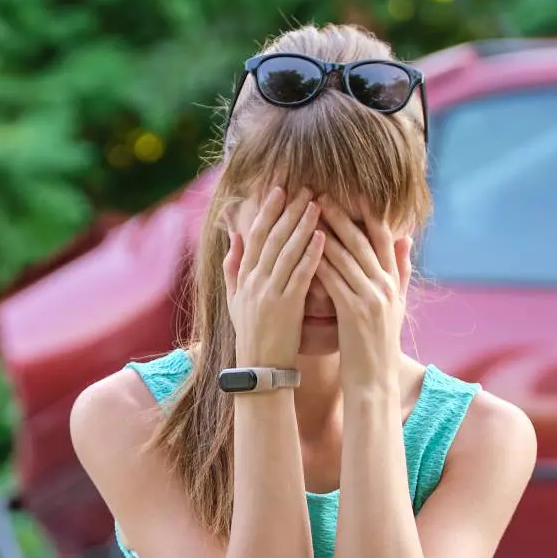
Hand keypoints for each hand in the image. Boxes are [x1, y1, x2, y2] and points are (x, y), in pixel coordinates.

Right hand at [225, 185, 325, 366]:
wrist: (259, 369)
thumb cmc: (252, 334)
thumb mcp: (234, 300)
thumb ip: (232, 268)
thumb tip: (233, 237)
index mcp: (243, 278)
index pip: (254, 236)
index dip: (267, 211)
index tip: (279, 189)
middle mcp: (253, 283)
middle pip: (271, 238)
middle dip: (289, 211)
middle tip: (305, 188)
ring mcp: (269, 294)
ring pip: (286, 252)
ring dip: (303, 226)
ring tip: (318, 204)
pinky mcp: (286, 308)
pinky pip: (300, 276)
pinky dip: (311, 255)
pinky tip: (323, 237)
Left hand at [316, 204, 407, 390]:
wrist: (375, 381)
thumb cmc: (377, 345)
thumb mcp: (396, 304)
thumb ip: (400, 270)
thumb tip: (405, 239)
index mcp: (393, 282)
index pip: (382, 238)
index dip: (367, 214)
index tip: (350, 193)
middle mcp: (385, 286)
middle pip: (362, 242)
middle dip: (341, 216)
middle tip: (321, 194)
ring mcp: (372, 298)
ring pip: (346, 257)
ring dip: (324, 233)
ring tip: (306, 215)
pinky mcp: (355, 312)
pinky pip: (333, 280)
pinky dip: (317, 262)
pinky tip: (300, 250)